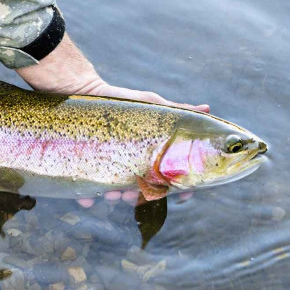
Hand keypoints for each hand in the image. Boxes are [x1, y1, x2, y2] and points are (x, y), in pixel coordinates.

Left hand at [17, 33, 207, 207]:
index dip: (179, 188)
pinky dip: (86, 196)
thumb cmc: (121, 101)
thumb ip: (177, 112)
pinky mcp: (85, 167)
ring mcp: (108, 167)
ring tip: (112, 195)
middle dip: (141, 195)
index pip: (169, 175)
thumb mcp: (150, 105)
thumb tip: (207, 109)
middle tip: (136, 195)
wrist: (81, 92)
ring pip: (115, 192)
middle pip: (142, 188)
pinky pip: (86, 188)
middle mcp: (130, 164)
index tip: (184, 194)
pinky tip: (86, 198)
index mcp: (149, 154)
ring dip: (115, 197)